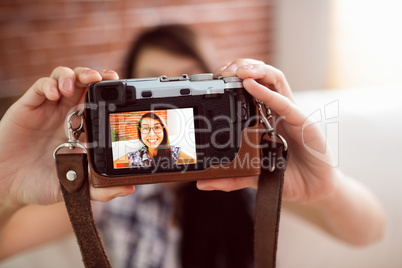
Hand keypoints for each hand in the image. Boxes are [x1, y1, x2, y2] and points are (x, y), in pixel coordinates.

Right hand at [0, 67, 133, 207]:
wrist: (7, 187)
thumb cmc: (41, 184)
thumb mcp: (75, 187)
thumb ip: (100, 189)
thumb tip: (129, 189)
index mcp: (82, 128)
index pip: (99, 102)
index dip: (110, 92)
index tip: (122, 88)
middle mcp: (67, 114)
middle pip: (85, 84)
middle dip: (96, 76)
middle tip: (104, 78)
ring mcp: (48, 108)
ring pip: (64, 78)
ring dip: (73, 75)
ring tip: (74, 87)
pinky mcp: (29, 106)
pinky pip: (41, 86)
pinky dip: (49, 84)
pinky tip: (54, 94)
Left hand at [197, 59, 337, 203]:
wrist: (313, 190)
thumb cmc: (286, 176)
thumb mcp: (253, 177)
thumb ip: (231, 178)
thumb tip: (203, 184)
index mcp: (264, 119)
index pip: (249, 89)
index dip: (233, 79)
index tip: (214, 79)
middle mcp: (277, 111)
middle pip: (261, 77)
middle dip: (241, 67)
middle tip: (222, 70)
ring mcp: (290, 114)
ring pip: (274, 80)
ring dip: (255, 69)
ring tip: (237, 70)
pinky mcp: (303, 122)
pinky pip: (284, 103)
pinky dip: (267, 93)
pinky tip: (251, 84)